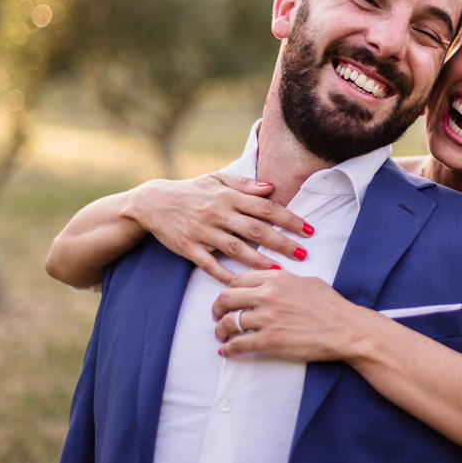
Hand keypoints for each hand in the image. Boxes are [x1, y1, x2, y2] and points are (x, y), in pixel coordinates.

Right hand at [121, 172, 311, 282]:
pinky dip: (227, 275)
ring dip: (260, 261)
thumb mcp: (217, 179)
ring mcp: (203, 232)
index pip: (266, 208)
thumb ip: (244, 184)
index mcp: (228, 197)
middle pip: (256, 230)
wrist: (152, 203)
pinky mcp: (189, 249)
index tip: (309, 230)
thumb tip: (271, 188)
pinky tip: (243, 283)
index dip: (289, 219)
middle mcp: (218, 214)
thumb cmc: (191, 191)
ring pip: (237, 249)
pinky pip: (211, 265)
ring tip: (281, 270)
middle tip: (304, 253)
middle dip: (282, 242)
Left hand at [211, 269, 375, 360]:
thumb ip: (285, 280)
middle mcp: (267, 295)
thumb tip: (274, 281)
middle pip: (226, 298)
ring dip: (221, 330)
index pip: (237, 279)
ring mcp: (267, 319)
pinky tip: (227, 351)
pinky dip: (228, 349)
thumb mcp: (307, 282)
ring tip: (222, 335)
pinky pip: (238, 344)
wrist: (345, 329)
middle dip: (217, 308)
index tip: (228, 298)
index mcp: (275, 278)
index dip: (228, 289)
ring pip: (228, 322)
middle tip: (218, 316)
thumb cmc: (332, 307)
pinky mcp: (269, 341)